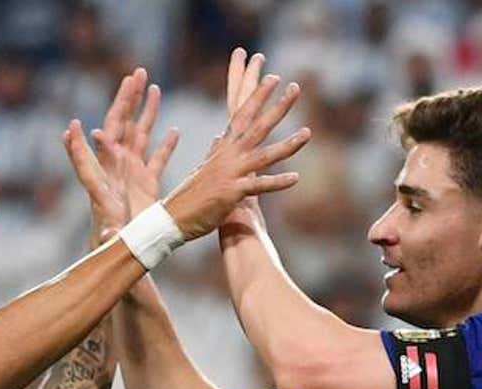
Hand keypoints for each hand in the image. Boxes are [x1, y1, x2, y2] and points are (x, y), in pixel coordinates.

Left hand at [64, 69, 179, 243]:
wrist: (129, 253)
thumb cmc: (117, 248)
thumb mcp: (114, 242)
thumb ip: (110, 238)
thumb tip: (104, 236)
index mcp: (105, 181)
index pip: (94, 153)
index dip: (85, 139)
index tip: (78, 122)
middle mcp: (115, 171)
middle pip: (118, 128)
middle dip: (124, 101)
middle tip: (134, 74)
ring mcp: (131, 174)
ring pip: (139, 135)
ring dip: (145, 111)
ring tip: (152, 86)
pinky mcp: (146, 184)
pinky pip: (157, 159)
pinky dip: (165, 145)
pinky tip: (175, 130)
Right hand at [161, 74, 308, 239]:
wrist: (174, 218)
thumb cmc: (191, 195)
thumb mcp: (204, 168)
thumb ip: (215, 150)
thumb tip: (219, 136)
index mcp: (223, 149)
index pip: (243, 115)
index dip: (258, 96)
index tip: (272, 78)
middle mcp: (228, 156)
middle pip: (257, 126)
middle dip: (277, 107)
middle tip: (295, 88)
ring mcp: (230, 173)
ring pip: (264, 155)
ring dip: (287, 144)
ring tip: (308, 133)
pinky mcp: (232, 192)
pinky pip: (259, 186)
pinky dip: (277, 182)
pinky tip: (295, 178)